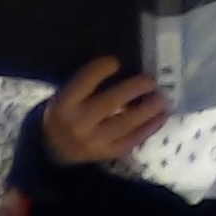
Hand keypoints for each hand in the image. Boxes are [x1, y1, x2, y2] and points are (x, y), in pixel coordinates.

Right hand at [42, 56, 168, 165]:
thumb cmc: (64, 114)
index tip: (116, 61)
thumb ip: (87, 85)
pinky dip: (150, 127)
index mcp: (63, 105)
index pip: (85, 82)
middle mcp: (78, 124)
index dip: (101, 69)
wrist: (52, 151)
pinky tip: (162, 116)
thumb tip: (123, 67)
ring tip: (163, 97)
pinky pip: (132, 140)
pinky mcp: (106, 154)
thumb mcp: (65, 97)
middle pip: (111, 102)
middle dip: (135, 88)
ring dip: (149, 109)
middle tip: (151, 80)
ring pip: (126, 124)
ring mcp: (93, 142)